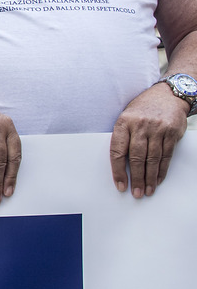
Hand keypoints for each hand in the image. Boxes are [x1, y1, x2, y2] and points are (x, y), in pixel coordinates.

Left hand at [110, 83, 187, 197]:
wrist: (167, 95)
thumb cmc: (142, 109)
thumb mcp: (126, 117)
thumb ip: (123, 137)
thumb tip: (119, 164)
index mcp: (123, 122)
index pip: (117, 151)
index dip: (118, 170)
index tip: (120, 184)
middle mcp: (140, 126)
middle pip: (137, 158)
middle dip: (136, 178)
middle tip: (136, 193)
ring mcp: (157, 129)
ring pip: (152, 159)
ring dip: (149, 178)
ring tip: (147, 190)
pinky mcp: (171, 133)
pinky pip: (166, 156)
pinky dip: (162, 170)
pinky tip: (157, 180)